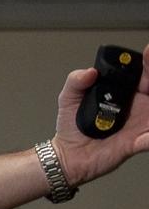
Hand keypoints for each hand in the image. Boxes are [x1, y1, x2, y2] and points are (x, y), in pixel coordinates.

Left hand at [52, 43, 148, 185]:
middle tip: (147, 82)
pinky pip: (148, 139)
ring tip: (147, 109)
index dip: (148, 63)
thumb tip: (89, 72)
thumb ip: (75, 81)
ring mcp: (139, 123)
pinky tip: (146, 136)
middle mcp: (137, 106)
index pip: (144, 73)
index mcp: (125, 92)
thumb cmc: (72, 127)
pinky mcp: (135, 142)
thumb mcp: (68, 99)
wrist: (68, 154)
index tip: (148, 54)